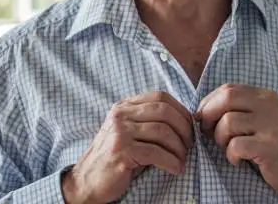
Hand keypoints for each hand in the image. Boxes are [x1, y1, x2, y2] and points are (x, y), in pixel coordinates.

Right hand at [61, 91, 193, 203]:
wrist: (86, 180)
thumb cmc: (114, 157)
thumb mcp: (128, 132)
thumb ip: (148, 121)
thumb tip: (185, 120)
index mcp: (124, 106)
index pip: (160, 96)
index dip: (180, 110)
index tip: (190, 125)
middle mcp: (120, 115)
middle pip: (164, 112)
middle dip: (184, 128)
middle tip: (191, 144)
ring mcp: (119, 132)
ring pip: (162, 132)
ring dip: (179, 148)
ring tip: (183, 159)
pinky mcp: (121, 151)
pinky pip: (156, 153)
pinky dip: (171, 161)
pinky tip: (176, 168)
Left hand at [195, 84, 277, 202]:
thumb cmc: (272, 142)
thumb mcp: (258, 118)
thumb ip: (237, 108)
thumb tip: (201, 110)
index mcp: (264, 95)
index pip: (228, 89)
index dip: (209, 102)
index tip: (203, 117)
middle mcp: (268, 105)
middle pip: (226, 99)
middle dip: (209, 115)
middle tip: (208, 131)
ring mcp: (270, 125)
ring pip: (227, 122)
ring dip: (220, 138)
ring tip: (229, 147)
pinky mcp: (269, 146)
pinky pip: (236, 146)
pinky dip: (231, 155)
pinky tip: (238, 160)